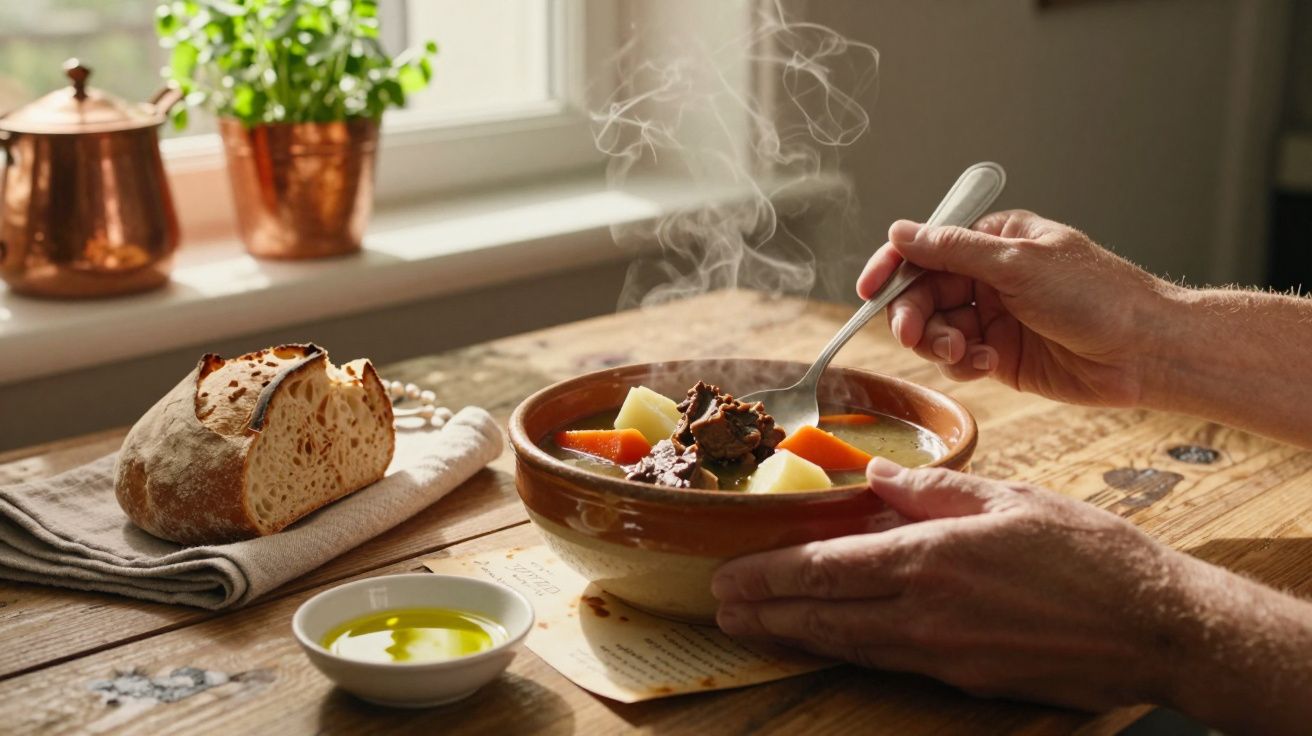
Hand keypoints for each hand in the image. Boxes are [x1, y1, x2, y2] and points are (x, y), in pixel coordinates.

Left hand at [712, 459, 1186, 710]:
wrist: (1157, 628)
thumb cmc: (1090, 554)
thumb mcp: (1010, 498)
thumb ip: (932, 489)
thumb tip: (875, 478)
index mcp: (930, 558)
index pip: (825, 569)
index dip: (769, 575)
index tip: (728, 576)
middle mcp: (924, 613)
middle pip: (822, 615)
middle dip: (765, 612)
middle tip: (720, 610)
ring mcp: (943, 654)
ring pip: (849, 646)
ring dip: (795, 637)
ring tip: (755, 629)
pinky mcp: (965, 679)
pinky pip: (889, 661)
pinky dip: (848, 651)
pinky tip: (831, 643)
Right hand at [856, 211, 1172, 407]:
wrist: (1146, 352)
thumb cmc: (1098, 296)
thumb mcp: (1020, 265)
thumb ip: (953, 250)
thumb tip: (901, 231)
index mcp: (994, 242)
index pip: (926, 248)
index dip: (892, 267)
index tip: (868, 290)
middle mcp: (989, 278)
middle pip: (923, 293)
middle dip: (914, 315)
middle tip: (915, 336)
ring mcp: (993, 318)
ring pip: (936, 330)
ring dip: (939, 343)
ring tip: (962, 354)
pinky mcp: (1000, 357)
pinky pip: (958, 360)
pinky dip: (962, 365)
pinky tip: (986, 365)